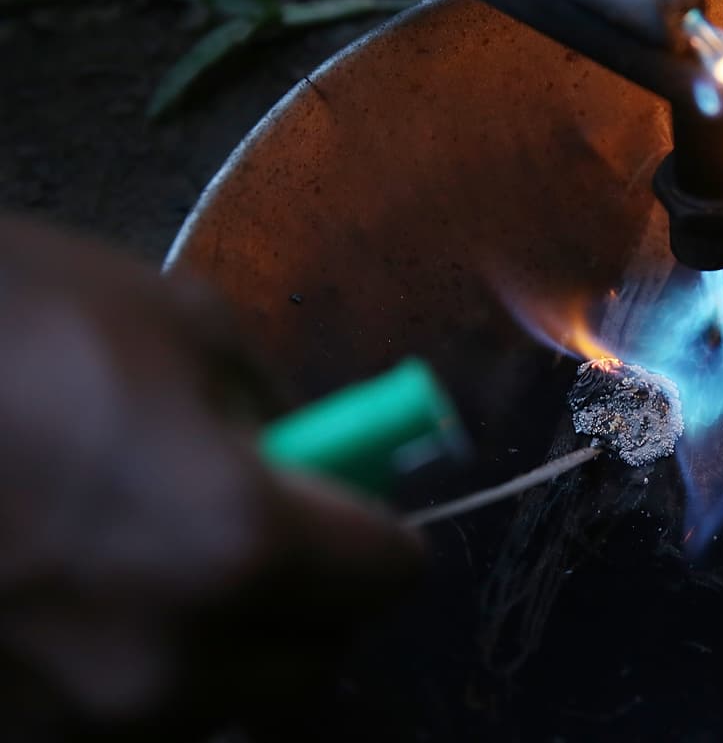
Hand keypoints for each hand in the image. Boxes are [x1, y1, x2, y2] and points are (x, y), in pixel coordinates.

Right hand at [0, 214, 422, 741]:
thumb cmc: (1, 322)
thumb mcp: (172, 319)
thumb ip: (271, 403)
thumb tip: (308, 453)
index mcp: (238, 548)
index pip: (385, 578)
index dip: (377, 532)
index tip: (351, 506)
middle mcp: (169, 667)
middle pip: (314, 668)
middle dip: (311, 601)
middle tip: (265, 536)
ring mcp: (76, 726)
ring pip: (217, 708)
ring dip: (220, 646)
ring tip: (148, 562)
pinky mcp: (9, 736)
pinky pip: (118, 721)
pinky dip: (126, 667)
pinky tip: (70, 598)